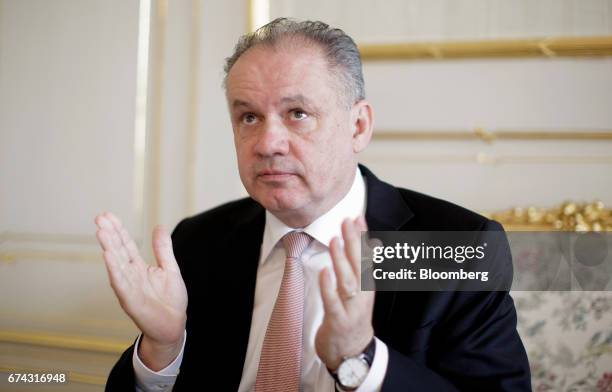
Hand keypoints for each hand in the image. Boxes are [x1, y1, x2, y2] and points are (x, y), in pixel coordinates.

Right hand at [94, 212, 186, 369]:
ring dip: (108, 248)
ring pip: (116, 265)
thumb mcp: (170, 269)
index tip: (108, 215)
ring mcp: (129, 288)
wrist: (173, 326)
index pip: (126, 245)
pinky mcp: (131, 301)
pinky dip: (114, 270)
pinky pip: (121, 283)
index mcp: (139, 268)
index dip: (118, 230)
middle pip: (118, 251)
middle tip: (100, 218)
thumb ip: (163, 249)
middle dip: (109, 234)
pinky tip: (108, 256)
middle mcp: (130, 276)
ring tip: (101, 231)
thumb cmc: (170, 300)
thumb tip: (159, 226)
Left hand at [315, 216, 374, 370]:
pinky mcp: (338, 320)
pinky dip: (329, 286)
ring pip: (347, 280)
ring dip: (341, 259)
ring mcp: (351, 308)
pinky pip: (333, 301)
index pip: (366, 256)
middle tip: (346, 221)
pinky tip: (324, 271)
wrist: (353, 353)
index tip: (357, 217)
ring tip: (334, 240)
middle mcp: (362, 294)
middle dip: (353, 241)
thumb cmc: (352, 317)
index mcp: (367, 286)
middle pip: (359, 264)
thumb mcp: (360, 292)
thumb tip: (367, 244)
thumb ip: (360, 268)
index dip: (362, 237)